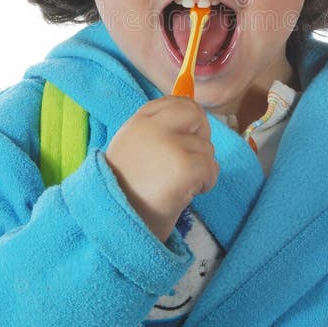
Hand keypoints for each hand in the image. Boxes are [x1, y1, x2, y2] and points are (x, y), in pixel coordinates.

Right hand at [105, 96, 218, 242]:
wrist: (115, 225)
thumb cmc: (126, 192)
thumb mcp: (133, 149)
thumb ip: (157, 131)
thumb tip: (192, 119)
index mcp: (138, 121)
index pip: (175, 101)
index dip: (188, 120)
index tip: (184, 140)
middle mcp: (153, 127)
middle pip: (197, 114)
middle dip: (200, 137)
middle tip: (186, 162)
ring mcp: (170, 145)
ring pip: (207, 148)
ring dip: (200, 169)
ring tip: (175, 185)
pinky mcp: (185, 167)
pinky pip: (212, 169)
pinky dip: (205, 184)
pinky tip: (184, 195)